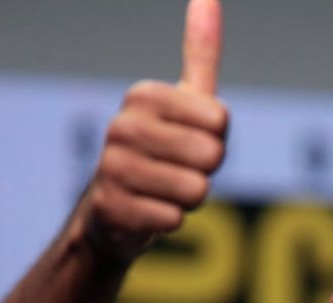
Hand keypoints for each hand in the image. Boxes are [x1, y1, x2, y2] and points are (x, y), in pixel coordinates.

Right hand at [83, 0, 225, 260]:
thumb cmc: (164, 149)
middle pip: (211, 156)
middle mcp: (122, 126)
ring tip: (164, 190)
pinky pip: (174, 218)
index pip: (221, 122)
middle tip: (178, 169)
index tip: (190, 140)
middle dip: (206, 171)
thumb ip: (200, 52)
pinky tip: (149, 211)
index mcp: (143, 95)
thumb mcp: (185, 100)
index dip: (217, 140)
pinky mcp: (111, 208)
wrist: (115, 207)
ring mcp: (112, 167)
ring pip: (195, 190)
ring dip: (189, 198)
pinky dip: (171, 220)